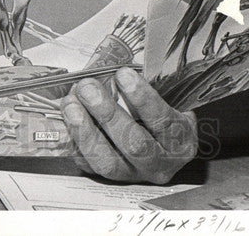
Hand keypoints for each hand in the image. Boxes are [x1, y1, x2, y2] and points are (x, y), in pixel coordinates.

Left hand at [61, 67, 197, 182]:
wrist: (161, 142)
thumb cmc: (161, 113)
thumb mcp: (166, 98)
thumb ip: (144, 88)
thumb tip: (116, 69)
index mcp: (180, 141)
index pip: (163, 122)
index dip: (142, 98)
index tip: (122, 74)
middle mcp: (160, 164)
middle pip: (134, 144)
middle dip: (107, 113)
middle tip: (88, 87)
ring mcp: (134, 175)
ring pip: (108, 162)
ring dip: (85, 130)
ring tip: (71, 104)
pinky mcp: (111, 179)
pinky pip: (90, 166)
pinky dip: (76, 143)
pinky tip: (67, 121)